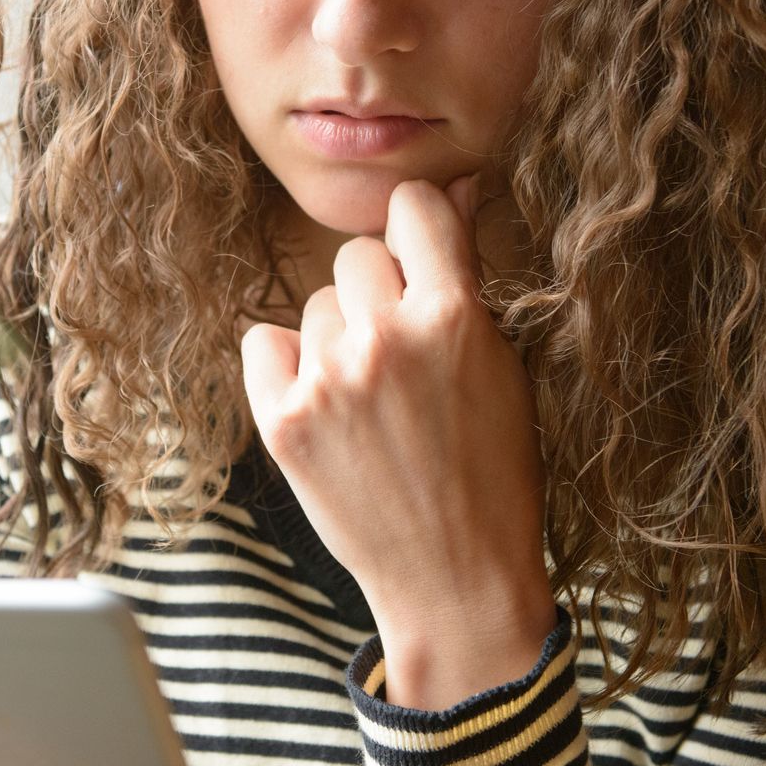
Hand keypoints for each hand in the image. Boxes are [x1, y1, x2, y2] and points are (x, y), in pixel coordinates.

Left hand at [240, 174, 553, 708]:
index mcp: (454, 316)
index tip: (418, 259)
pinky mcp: (282, 420)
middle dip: (375, 293)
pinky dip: (286, 369)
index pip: (414, 205)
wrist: (456, 577)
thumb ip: (463, 277)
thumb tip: (454, 187)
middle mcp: (386, 338)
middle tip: (398, 356)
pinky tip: (323, 409)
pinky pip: (264, 343)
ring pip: (314, 306)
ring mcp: (329, 379)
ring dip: (335, 340)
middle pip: (354, 256)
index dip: (417, 228)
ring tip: (371, 403)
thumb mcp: (501, 367)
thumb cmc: (492, 473)